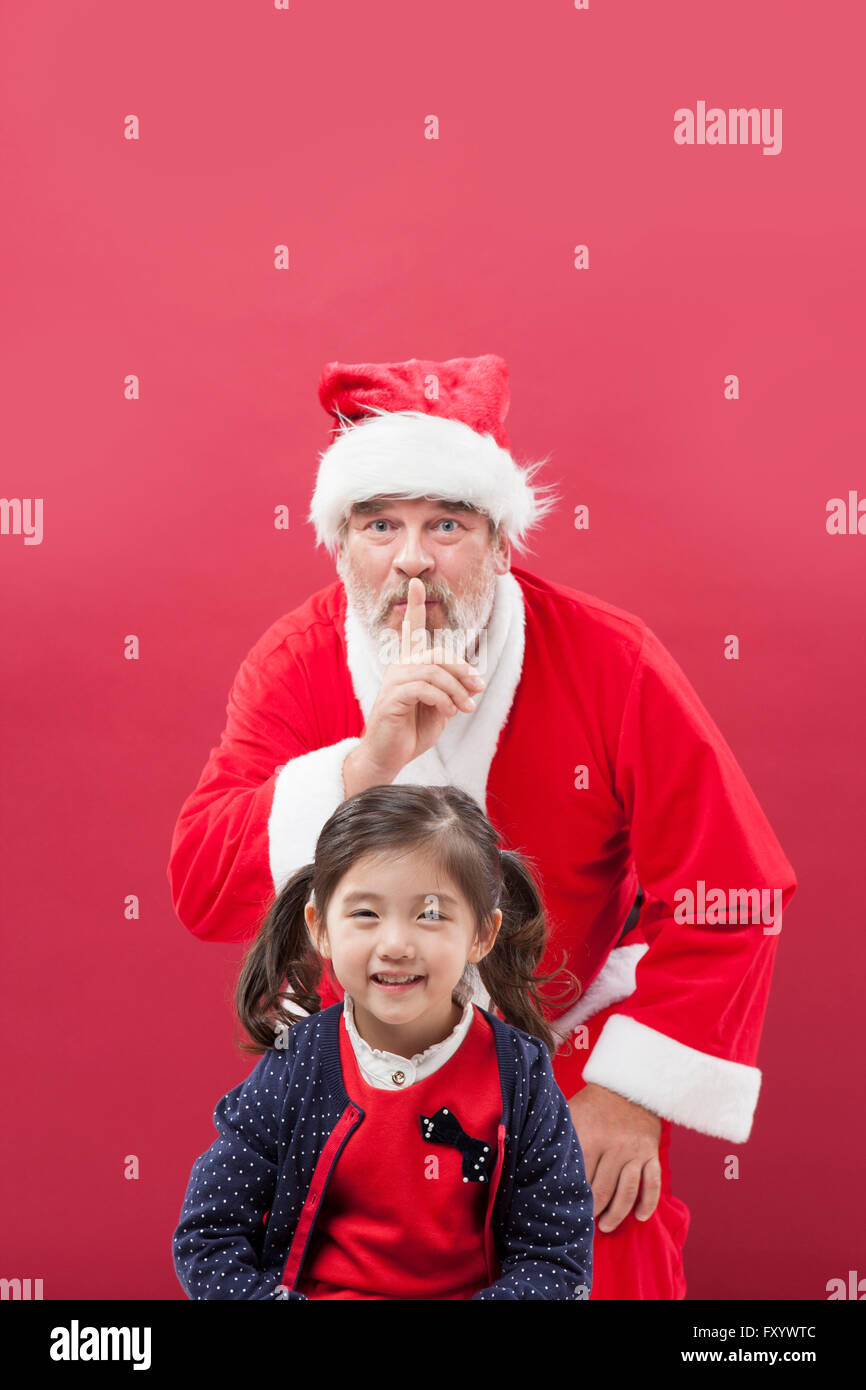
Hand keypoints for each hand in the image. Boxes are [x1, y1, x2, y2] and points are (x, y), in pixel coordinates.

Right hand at [351, 577, 485, 779]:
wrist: (388, 759)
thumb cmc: (412, 733)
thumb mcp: (440, 709)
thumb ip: (451, 691)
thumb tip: (471, 682)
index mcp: (409, 667)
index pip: (412, 631)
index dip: (414, 606)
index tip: (415, 582)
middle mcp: (399, 668)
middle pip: (436, 654)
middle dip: (462, 669)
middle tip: (478, 688)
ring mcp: (393, 682)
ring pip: (433, 671)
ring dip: (456, 690)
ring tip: (466, 708)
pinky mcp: (391, 698)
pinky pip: (424, 688)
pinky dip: (443, 699)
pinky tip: (450, 713)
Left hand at [568, 1082, 661, 1232]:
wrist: (628, 1083)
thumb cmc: (593, 1103)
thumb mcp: (572, 1113)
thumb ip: (560, 1137)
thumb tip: (534, 1160)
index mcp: (590, 1136)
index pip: (579, 1177)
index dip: (571, 1197)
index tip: (563, 1211)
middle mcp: (614, 1146)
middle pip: (602, 1190)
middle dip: (592, 1211)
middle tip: (583, 1225)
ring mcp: (634, 1151)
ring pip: (627, 1192)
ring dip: (616, 1214)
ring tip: (606, 1227)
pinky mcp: (650, 1153)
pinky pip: (652, 1183)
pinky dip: (648, 1203)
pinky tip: (640, 1217)